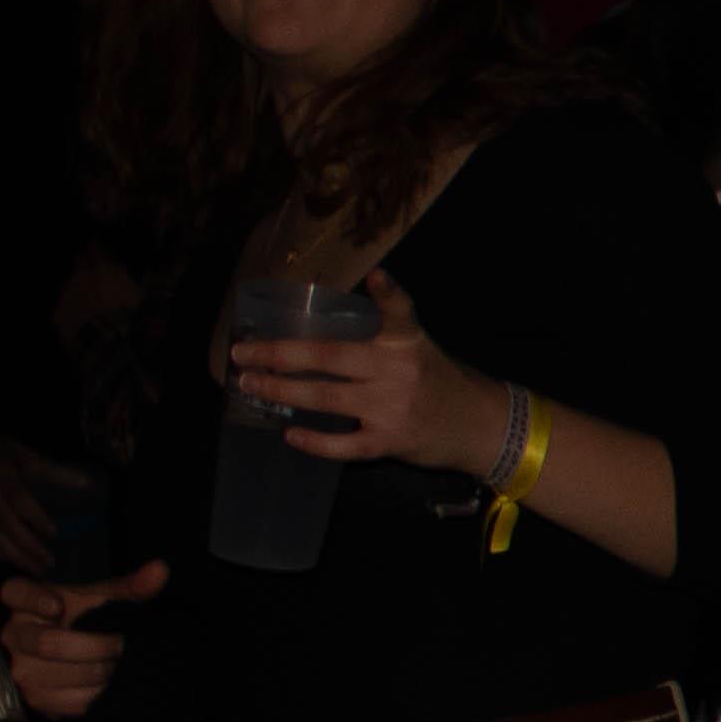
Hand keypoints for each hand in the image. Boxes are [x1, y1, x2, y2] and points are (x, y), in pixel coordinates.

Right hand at [0, 435, 95, 577]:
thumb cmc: (7, 457)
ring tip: (37, 569)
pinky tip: (15, 562)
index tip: (55, 534)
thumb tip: (87, 484)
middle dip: (29, 546)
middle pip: (6, 524)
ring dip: (16, 557)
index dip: (37, 518)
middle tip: (50, 562)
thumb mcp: (29, 457)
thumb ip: (54, 472)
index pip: (19, 499)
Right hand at [0, 561, 167, 721]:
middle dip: (94, 646)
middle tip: (120, 644)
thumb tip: (160, 571)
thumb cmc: (89, 616)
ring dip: (98, 672)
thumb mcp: (106, 597)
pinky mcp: (34, 699)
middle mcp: (14, 634)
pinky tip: (107, 685)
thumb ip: (131, 585)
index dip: (34, 600)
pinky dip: (93, 695)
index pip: (15, 593)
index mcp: (24, 600)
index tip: (59, 606)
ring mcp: (21, 669)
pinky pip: (64, 702)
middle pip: (47, 643)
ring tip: (117, 664)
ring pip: (57, 676)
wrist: (83, 652)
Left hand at [229, 274, 501, 475]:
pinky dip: (314, 441)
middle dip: (280, 355)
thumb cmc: (436, 380)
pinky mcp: (390, 441)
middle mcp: (399, 370)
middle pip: (330, 358)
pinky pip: (344, 445)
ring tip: (250, 385)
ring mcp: (392, 407)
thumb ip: (380, 337)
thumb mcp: (418, 348)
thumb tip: (319, 333)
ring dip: (282, 392)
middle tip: (243, 353)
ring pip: (325, 399)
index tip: (376, 276)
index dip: (388, 293)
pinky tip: (290, 434)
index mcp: (408, 341)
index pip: (399, 311)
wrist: (477, 425)